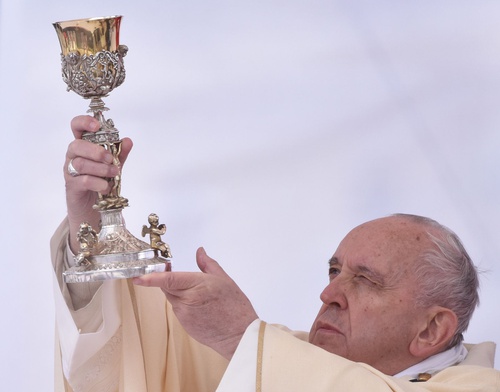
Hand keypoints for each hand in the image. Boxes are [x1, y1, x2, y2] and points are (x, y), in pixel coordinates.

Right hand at [65, 115, 132, 251]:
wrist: (93, 206)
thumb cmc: (101, 180)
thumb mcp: (113, 165)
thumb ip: (119, 153)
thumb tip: (127, 141)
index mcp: (83, 145)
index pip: (76, 127)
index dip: (84, 122)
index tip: (96, 126)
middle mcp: (73, 156)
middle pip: (76, 145)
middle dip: (95, 151)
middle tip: (110, 159)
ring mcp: (70, 171)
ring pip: (80, 164)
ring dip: (100, 168)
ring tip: (114, 174)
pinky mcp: (72, 186)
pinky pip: (83, 181)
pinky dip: (98, 182)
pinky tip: (106, 186)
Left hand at [133, 248, 258, 359]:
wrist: (239, 334)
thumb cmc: (235, 307)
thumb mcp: (224, 279)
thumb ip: (208, 264)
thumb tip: (200, 252)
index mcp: (198, 285)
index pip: (169, 279)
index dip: (151, 278)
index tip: (138, 276)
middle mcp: (187, 300)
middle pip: (166, 286)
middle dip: (166, 278)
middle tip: (170, 270)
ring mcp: (184, 314)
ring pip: (172, 297)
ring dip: (177, 291)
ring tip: (198, 293)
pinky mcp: (184, 325)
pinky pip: (178, 309)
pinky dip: (183, 303)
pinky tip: (199, 305)